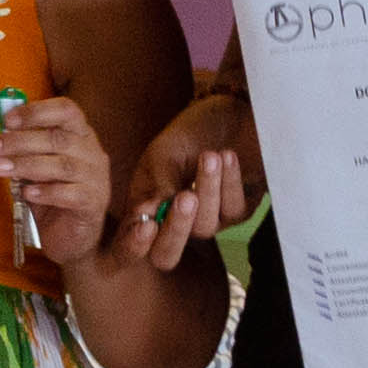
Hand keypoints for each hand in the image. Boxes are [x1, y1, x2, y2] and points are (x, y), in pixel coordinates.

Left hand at [0, 97, 127, 263]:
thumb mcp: (34, 166)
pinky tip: (27, 194)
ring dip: (27, 165)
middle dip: (20, 141)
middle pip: (58, 138)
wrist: (70, 236)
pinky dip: (47, 192)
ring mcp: (97, 178)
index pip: (66, 110)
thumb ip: (23, 150)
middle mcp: (92, 152)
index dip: (37, 111)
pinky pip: (71, 194)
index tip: (7, 120)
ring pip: (63, 166)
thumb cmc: (51, 194)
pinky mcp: (94, 204)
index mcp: (79, 134)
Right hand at [117, 93, 261, 270]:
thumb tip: (146, 216)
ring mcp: (206, 221)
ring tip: (210, 155)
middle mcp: (171, 222)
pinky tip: (227, 157)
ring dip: (208, 189)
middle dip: (176, 230)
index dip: (132, 247)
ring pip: (204, 228)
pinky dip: (229, 182)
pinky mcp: (236, 212)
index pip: (130, 247)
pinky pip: (233, 210)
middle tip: (185, 197)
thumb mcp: (166, 152)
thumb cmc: (192, 130)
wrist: (232, 111)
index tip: (145, 225)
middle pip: (166, 256)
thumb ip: (157, 184)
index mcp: (144, 209)